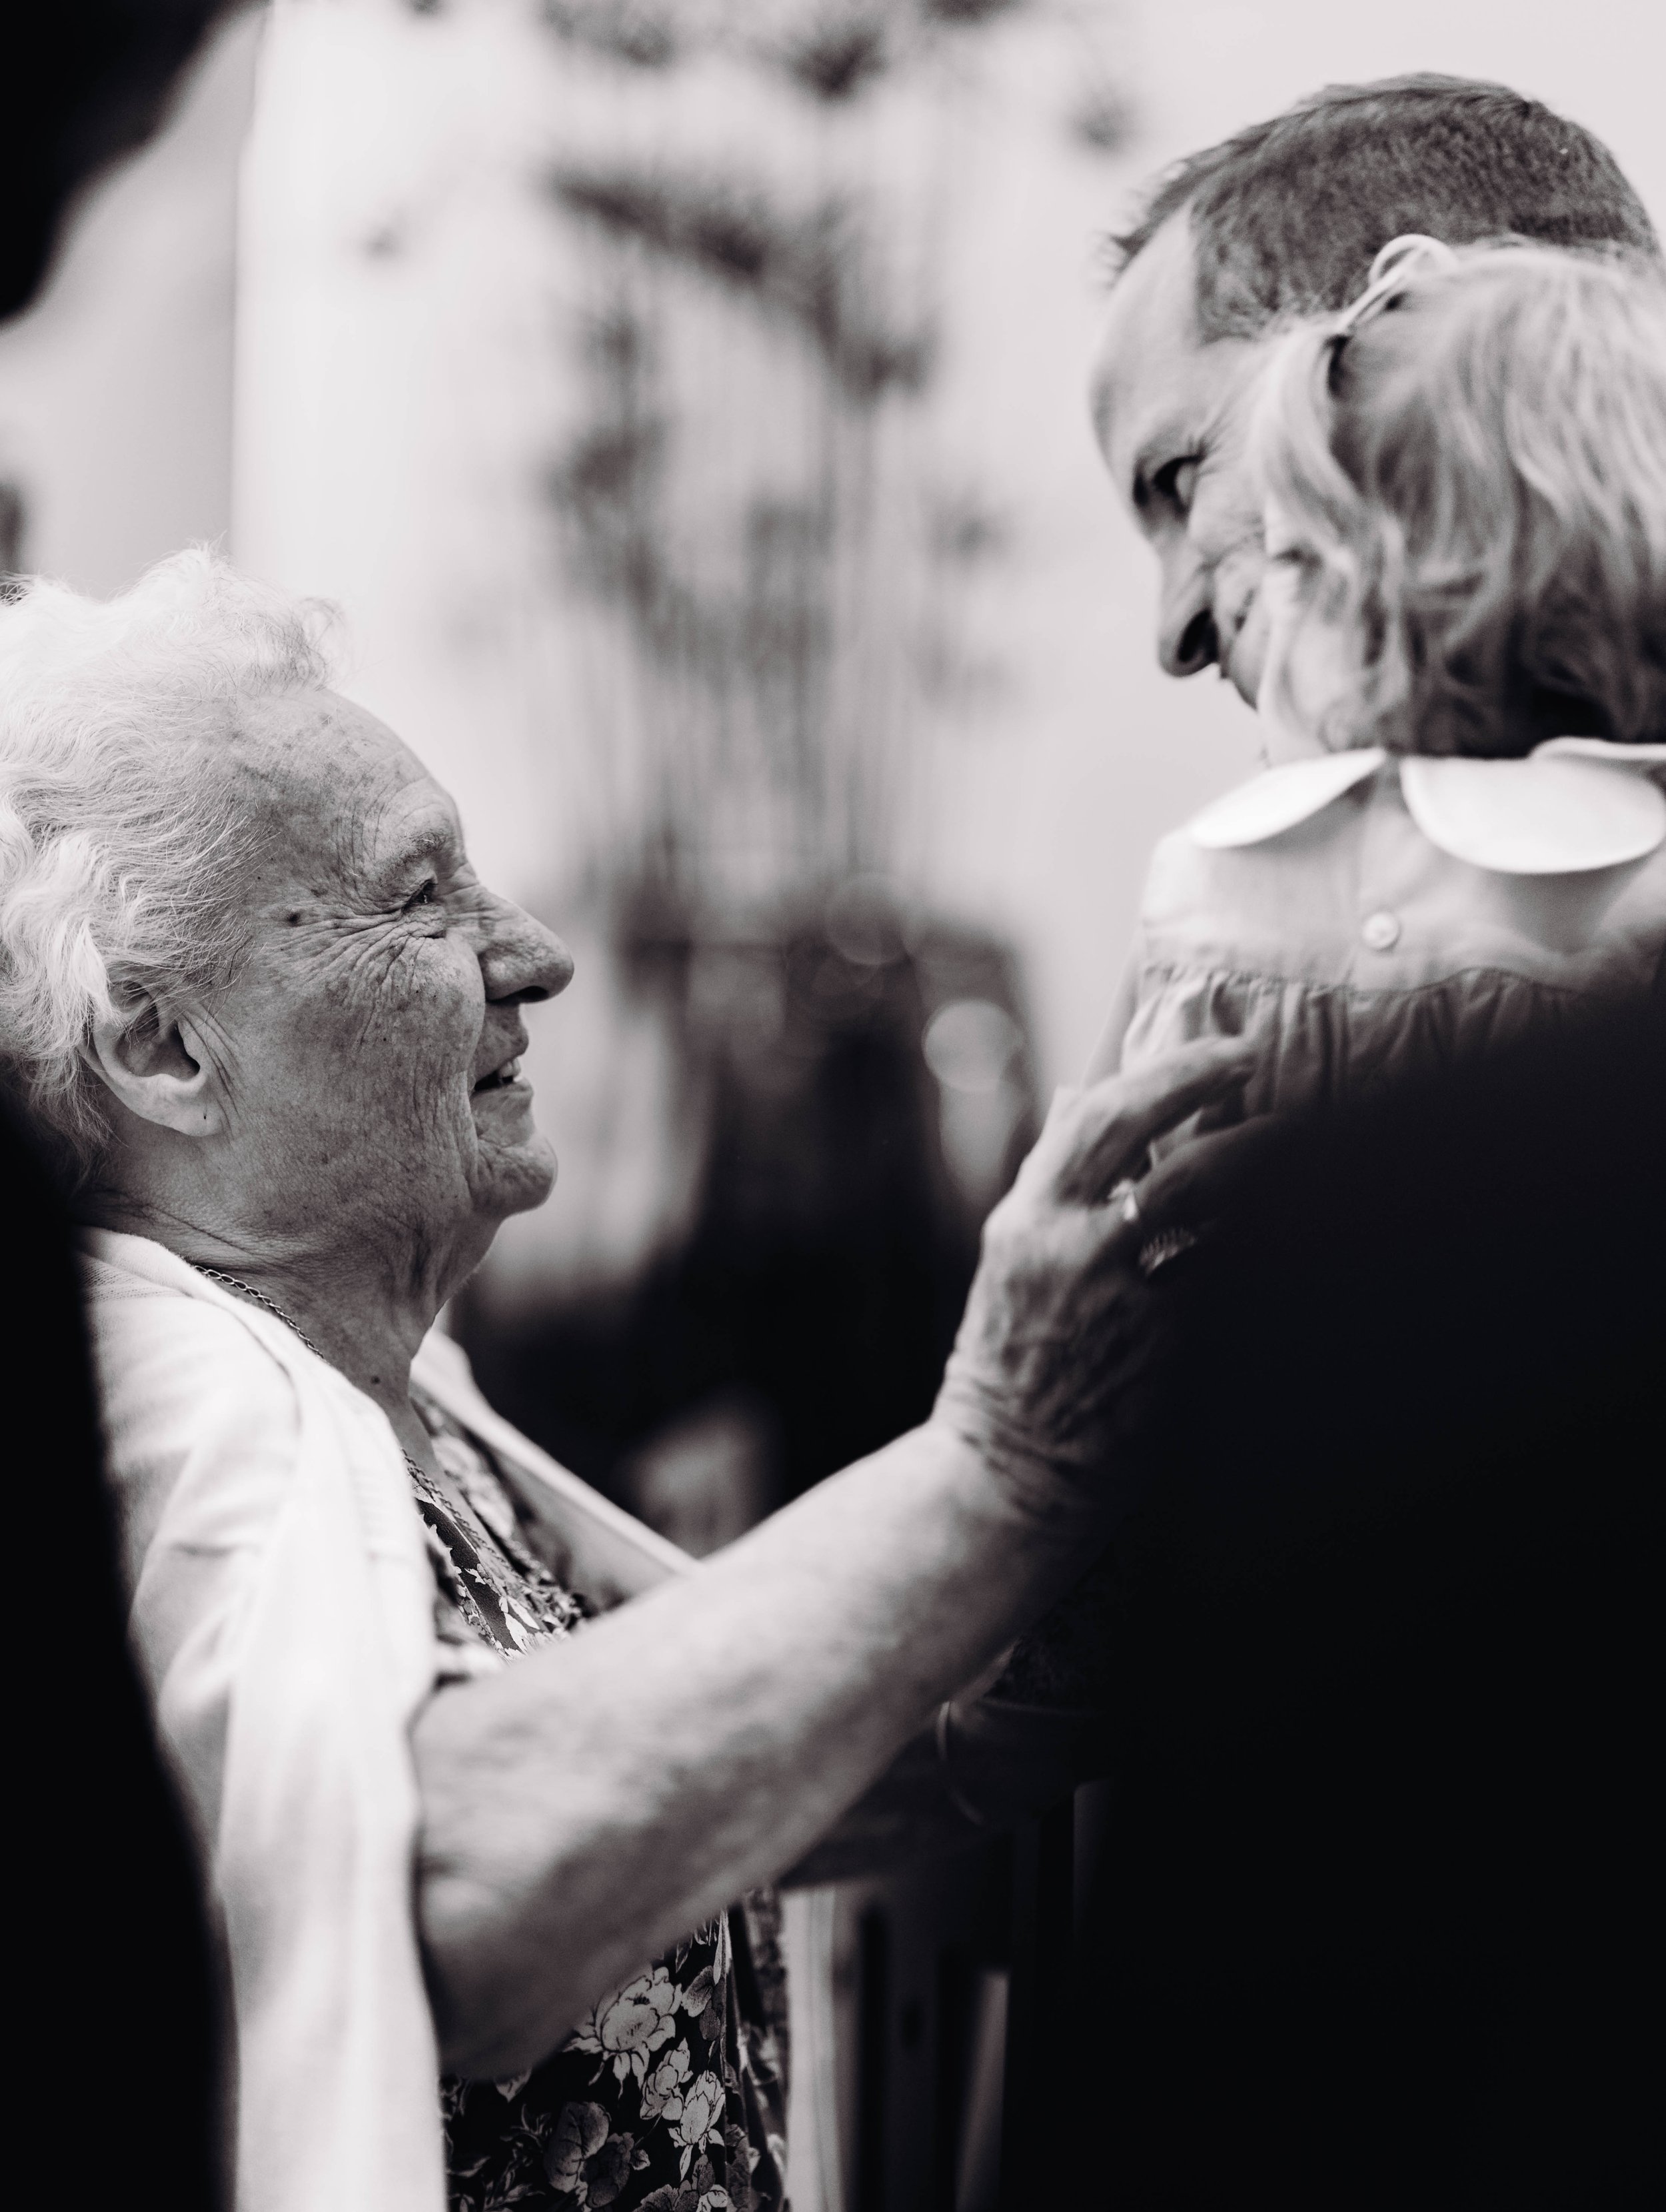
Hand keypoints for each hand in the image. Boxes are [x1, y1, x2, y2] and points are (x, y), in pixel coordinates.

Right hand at [931, 1037, 1254, 1525]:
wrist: (1012, 1474)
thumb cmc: (1015, 1364)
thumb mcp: (1014, 1265)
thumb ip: (1056, 1192)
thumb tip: (1098, 1108)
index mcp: (1024, 1223)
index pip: (1097, 1117)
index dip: (1169, 1073)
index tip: (1224, 1052)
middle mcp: (1067, 1250)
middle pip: (1153, 1139)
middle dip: (1212, 1089)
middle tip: (1261, 1065)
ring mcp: (1121, 1300)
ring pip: (1207, 1202)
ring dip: (1259, 1163)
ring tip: (1298, 1144)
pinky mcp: (1168, 1349)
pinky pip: (1229, 1277)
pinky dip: (1261, 1246)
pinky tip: (1300, 1225)